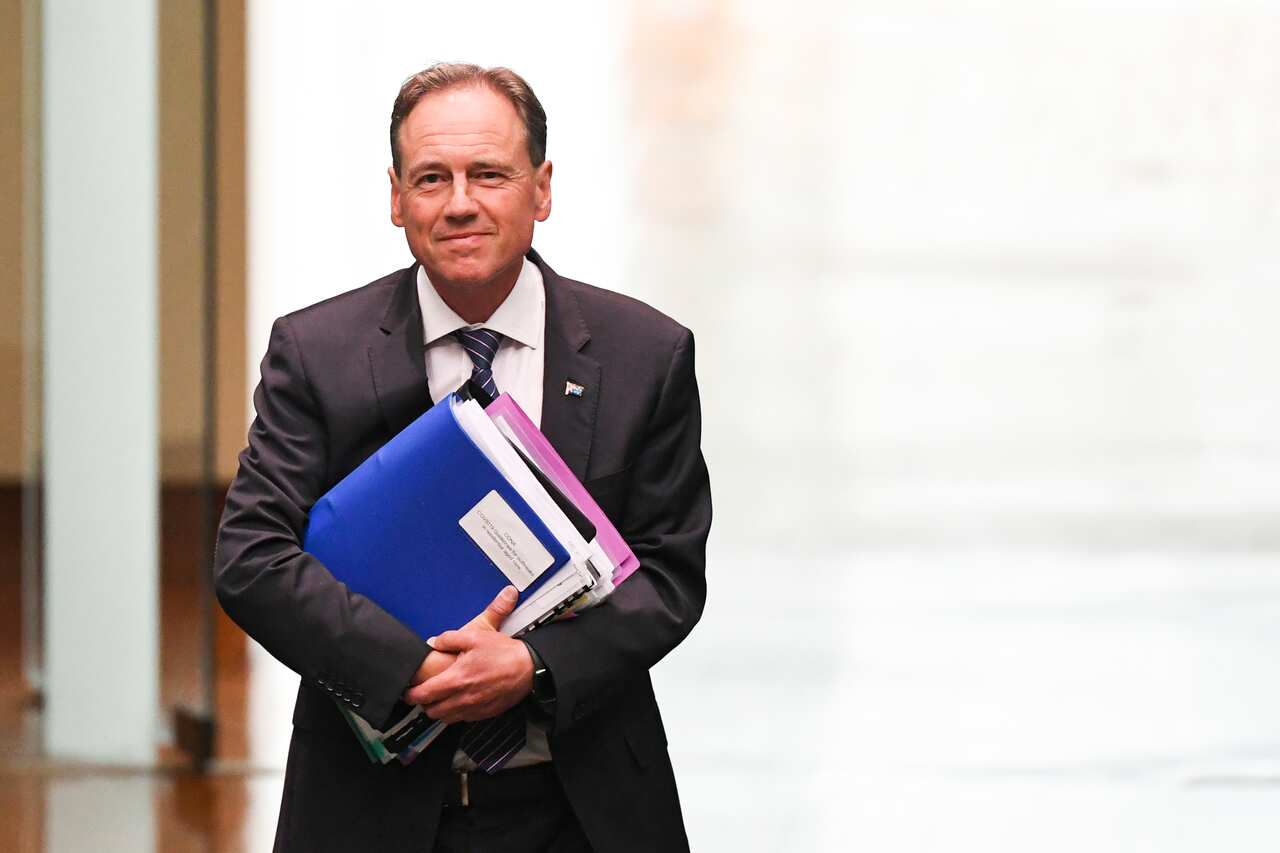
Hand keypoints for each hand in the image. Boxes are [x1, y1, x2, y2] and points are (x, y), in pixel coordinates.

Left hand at [402, 588, 534, 722]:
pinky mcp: (485, 713)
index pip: (425, 694)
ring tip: (440, 699)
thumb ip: (449, 638)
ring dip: (439, 710)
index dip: (411, 695)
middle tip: (423, 694)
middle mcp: (463, 698)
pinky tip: (460, 700)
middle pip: (432, 711)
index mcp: (457, 679)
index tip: (407, 692)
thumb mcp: (475, 636)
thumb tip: (433, 642)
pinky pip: (463, 719)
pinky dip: (456, 713)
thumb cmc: (503, 652)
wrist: (529, 667)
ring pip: (446, 718)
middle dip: (424, 704)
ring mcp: (475, 709)